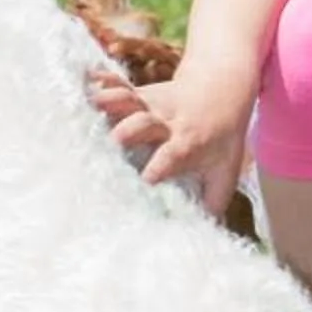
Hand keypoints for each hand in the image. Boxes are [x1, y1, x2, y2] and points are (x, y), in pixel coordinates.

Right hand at [91, 65, 252, 223]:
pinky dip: (103, 81)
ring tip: (87, 105)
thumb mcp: (226, 167)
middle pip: (143, 124)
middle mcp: (166, 122)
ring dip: (109, 102)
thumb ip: (214, 199)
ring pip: (128, 100)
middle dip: (125, 132)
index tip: (144, 180)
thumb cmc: (222, 135)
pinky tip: (85, 78)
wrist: (224, 86)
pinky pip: (120, 84)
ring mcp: (151, 105)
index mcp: (187, 142)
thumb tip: (204, 233)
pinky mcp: (139, 94)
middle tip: (108, 143)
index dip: (158, 167)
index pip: (171, 156)